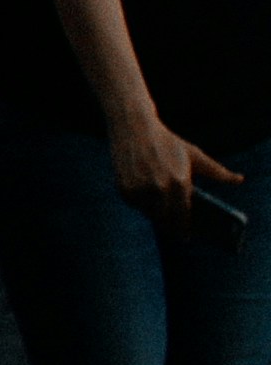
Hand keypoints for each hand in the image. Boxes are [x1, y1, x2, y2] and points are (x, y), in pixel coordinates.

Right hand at [113, 116, 241, 230]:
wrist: (134, 127)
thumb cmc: (168, 142)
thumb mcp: (195, 155)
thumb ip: (218, 172)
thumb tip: (240, 180)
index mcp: (180, 183)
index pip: (183, 215)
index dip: (184, 228)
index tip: (185, 237)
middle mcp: (159, 189)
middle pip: (165, 219)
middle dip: (169, 225)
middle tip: (172, 229)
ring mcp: (139, 189)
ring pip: (148, 212)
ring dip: (154, 213)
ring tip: (159, 209)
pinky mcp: (123, 188)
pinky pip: (134, 204)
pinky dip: (139, 202)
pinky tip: (144, 194)